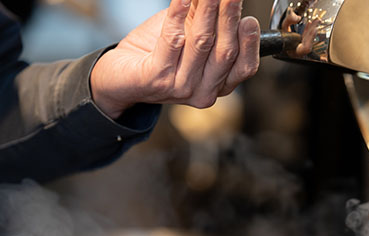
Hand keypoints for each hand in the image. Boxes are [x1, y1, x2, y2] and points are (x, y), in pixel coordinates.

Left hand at [90, 0, 260, 118]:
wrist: (118, 79)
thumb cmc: (155, 56)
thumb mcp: (189, 38)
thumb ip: (207, 23)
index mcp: (218, 85)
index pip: (245, 66)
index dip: (250, 41)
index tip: (249, 18)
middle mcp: (202, 91)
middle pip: (225, 51)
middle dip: (229, 17)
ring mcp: (180, 88)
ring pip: (201, 42)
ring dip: (207, 11)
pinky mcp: (156, 78)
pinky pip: (172, 40)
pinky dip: (178, 15)